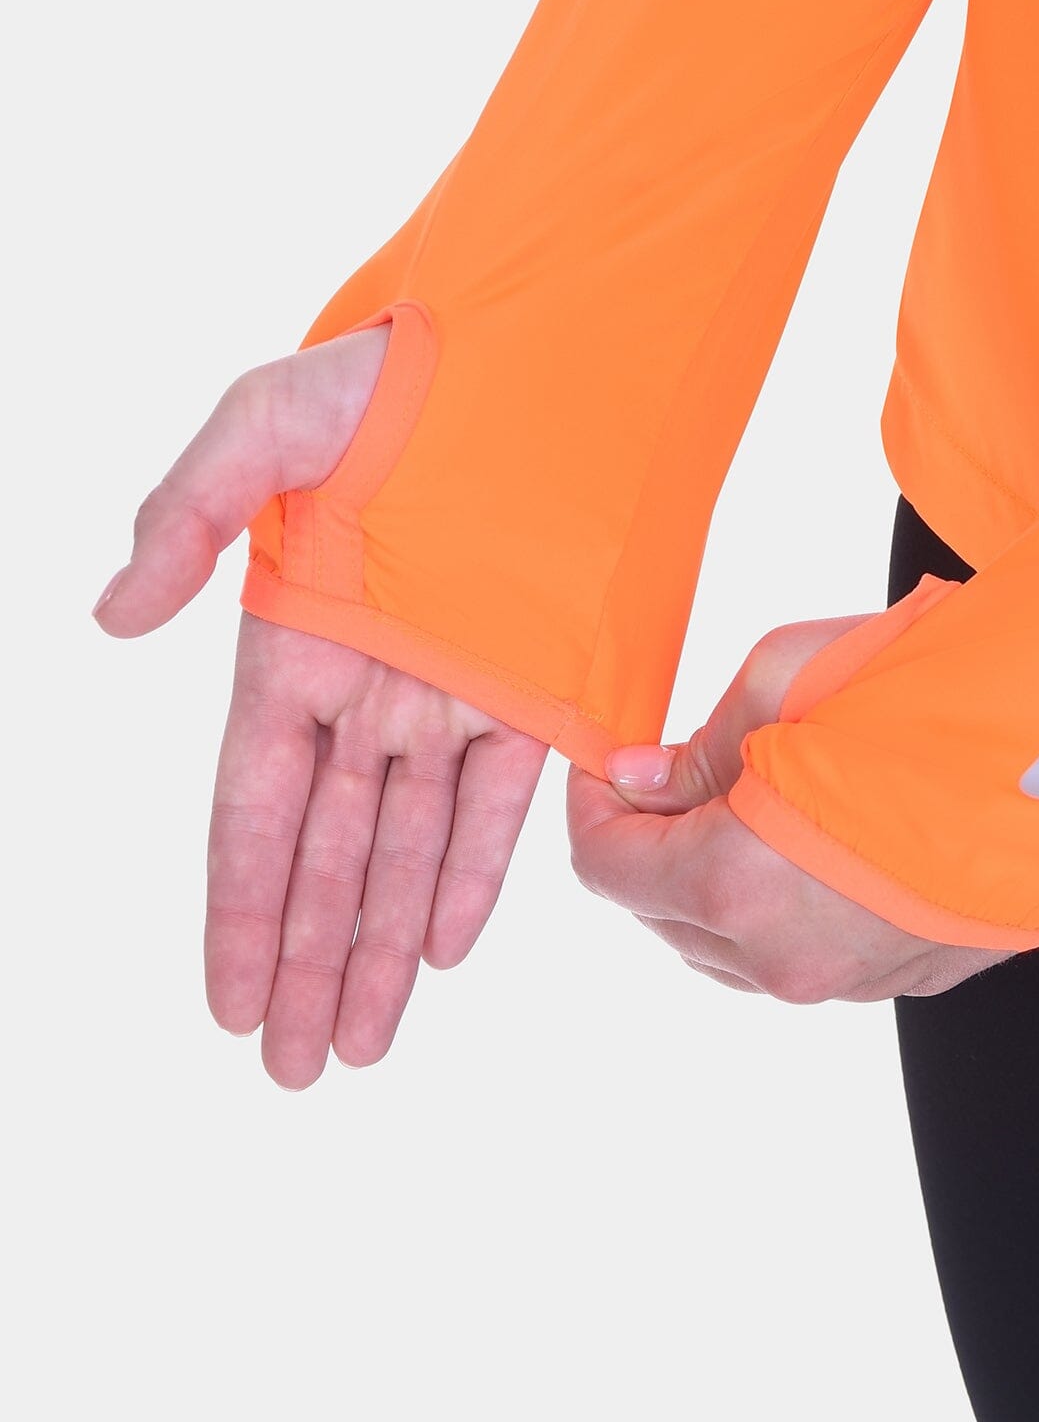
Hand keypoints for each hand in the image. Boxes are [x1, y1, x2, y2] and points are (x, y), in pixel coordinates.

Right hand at [93, 326, 547, 1087]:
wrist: (534, 356)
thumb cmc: (387, 378)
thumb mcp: (262, 425)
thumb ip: (186, 516)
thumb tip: (110, 620)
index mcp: (294, 645)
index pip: (254, 808)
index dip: (238, 907)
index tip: (224, 1000)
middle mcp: (370, 688)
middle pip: (329, 854)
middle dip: (306, 961)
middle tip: (291, 1069)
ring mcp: (455, 693)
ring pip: (409, 849)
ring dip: (381, 945)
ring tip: (357, 1044)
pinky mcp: (540, 684)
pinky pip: (499, 801)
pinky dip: (472, 876)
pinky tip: (441, 951)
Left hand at [567, 615, 1014, 999]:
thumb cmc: (925, 696)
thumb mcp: (780, 680)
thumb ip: (696, 746)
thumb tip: (641, 778)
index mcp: (734, 884)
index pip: (608, 870)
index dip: (593, 812)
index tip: (606, 767)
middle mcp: (784, 955)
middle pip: (665, 916)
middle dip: (654, 845)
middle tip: (678, 770)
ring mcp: (851, 980)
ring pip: (736, 948)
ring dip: (718, 883)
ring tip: (754, 801)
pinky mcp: (907, 978)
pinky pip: (809, 953)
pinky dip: (786, 906)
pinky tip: (818, 839)